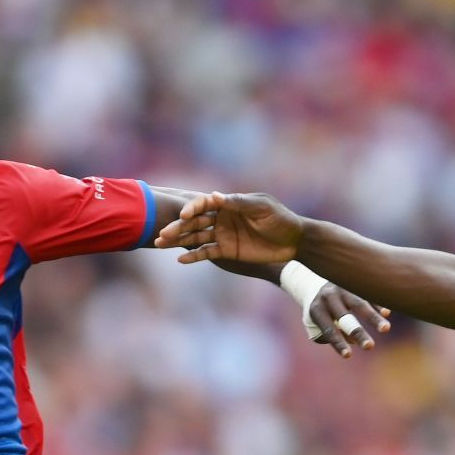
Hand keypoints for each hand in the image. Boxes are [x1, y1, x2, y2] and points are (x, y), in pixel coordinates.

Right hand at [156, 191, 303, 264]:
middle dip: (178, 227)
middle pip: (195, 222)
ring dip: (179, 240)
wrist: (293, 240)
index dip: (192, 208)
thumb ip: (238, 203)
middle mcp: (221, 218)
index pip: (204, 204)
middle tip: (161, 233)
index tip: (183, 215)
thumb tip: (215, 196)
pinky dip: (193, 256)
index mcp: (228, 203)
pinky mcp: (226, 251)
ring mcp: (222, 235)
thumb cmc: (279, 218)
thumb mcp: (261, 208)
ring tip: (161, 244)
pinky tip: (180, 259)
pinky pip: (206, 253)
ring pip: (196, 237)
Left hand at [305, 282, 391, 358]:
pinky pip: (367, 294)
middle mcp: (329, 297)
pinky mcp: (354, 283)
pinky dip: (377, 303)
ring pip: (360, 304)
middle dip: (358, 332)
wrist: (315, 281)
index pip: (329, 329)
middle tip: (370, 347)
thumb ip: (332, 334)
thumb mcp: (317, 324)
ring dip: (373, 317)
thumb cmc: (320, 312)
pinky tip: (387, 313)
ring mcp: (343, 288)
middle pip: (345, 317)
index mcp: (317, 309)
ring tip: (385, 329)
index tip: (348, 355)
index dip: (338, 343)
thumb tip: (353, 340)